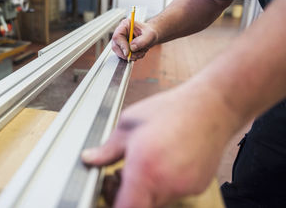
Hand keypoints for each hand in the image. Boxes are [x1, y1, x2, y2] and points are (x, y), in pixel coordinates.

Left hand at [82, 88, 234, 207]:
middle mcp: (166, 184)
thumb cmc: (172, 110)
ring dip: (146, 189)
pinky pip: (174, 192)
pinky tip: (164, 161)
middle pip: (140, 206)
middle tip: (121, 173)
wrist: (212, 106)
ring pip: (157, 201)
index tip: (110, 193)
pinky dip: (164, 183)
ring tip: (144, 163)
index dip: (114, 205)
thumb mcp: (129, 123)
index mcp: (144, 169)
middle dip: (127, 195)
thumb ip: (107, 148)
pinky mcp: (197, 185)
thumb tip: (90, 158)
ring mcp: (184, 187)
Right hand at [112, 19, 157, 60]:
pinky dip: (132, 57)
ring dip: (131, 56)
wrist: (151, 36)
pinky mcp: (123, 48)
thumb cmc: (150, 32)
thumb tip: (132, 48)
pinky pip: (124, 56)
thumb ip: (142, 41)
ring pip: (120, 52)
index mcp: (125, 25)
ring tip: (141, 52)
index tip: (128, 53)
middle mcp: (121, 33)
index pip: (117, 36)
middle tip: (136, 56)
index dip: (122, 46)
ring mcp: (120, 41)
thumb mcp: (150, 35)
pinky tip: (139, 53)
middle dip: (126, 54)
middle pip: (116, 46)